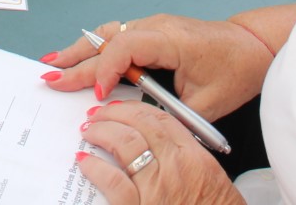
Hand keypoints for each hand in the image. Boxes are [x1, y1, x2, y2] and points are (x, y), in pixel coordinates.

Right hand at [42, 15, 271, 121]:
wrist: (253, 45)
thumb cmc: (236, 69)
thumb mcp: (208, 102)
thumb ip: (172, 114)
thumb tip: (141, 126)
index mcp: (171, 39)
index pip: (127, 47)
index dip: (108, 70)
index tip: (99, 95)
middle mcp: (157, 26)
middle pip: (108, 39)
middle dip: (77, 60)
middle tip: (50, 77)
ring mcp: (153, 26)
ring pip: (108, 34)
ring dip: (80, 50)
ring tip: (54, 63)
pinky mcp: (153, 32)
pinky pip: (117, 37)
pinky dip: (95, 48)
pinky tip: (80, 56)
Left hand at [76, 101, 241, 204]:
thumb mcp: (209, 178)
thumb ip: (185, 155)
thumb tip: (154, 140)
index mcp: (194, 157)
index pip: (161, 118)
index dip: (135, 108)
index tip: (120, 107)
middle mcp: (175, 167)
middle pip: (139, 125)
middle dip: (114, 114)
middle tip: (97, 114)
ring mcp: (156, 188)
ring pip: (124, 144)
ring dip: (101, 133)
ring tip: (89, 131)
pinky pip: (113, 181)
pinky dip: (96, 168)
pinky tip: (86, 161)